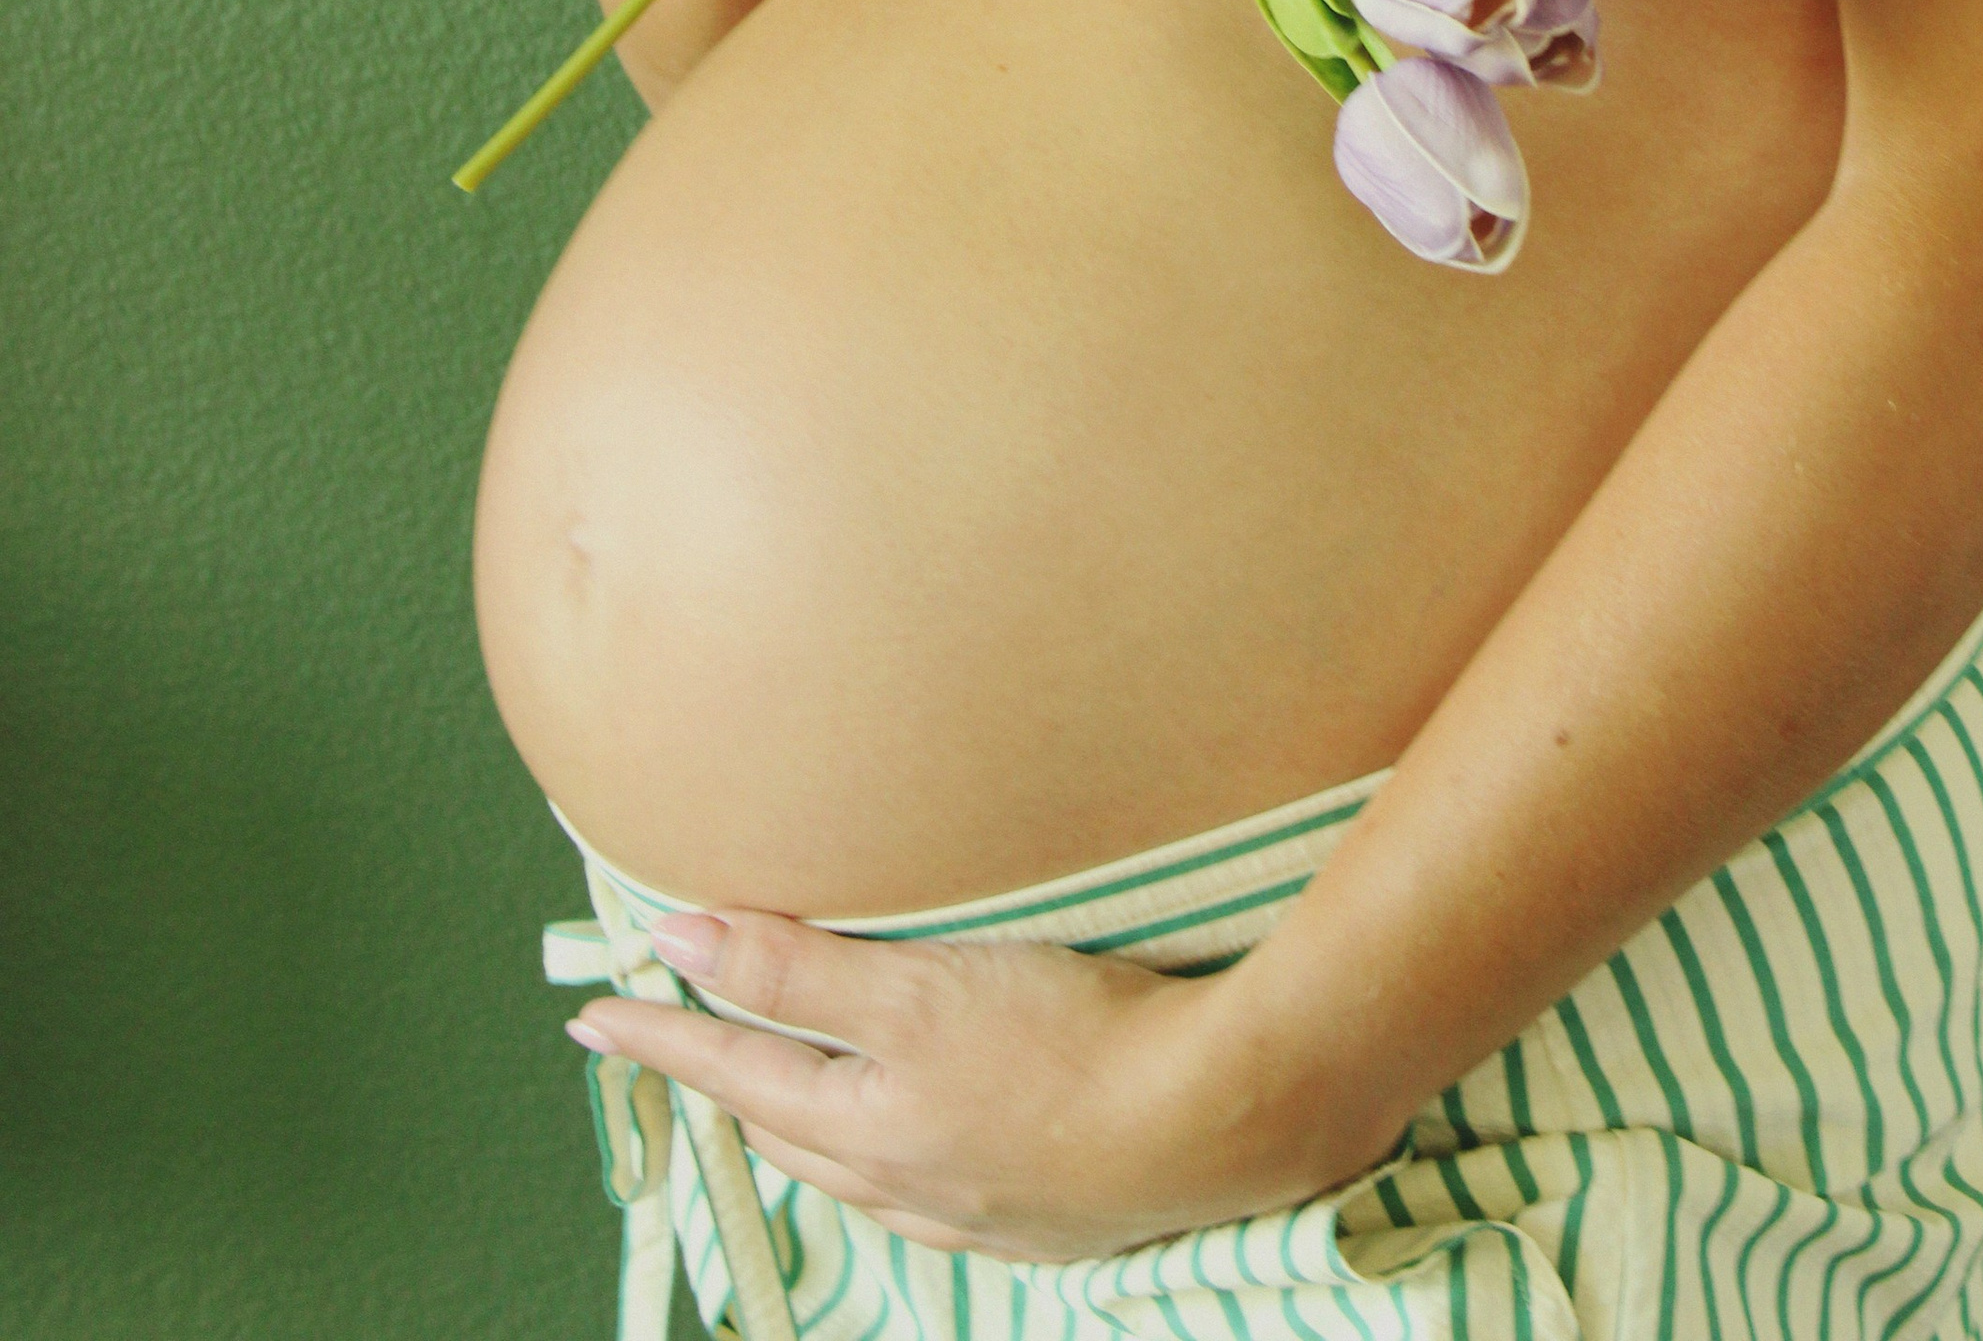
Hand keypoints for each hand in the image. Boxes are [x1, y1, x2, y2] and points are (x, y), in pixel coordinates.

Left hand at [568, 907, 1378, 1260]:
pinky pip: (920, 1193)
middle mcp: (903, 1180)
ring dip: (796, 1123)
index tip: (595, 1012)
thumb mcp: (918, 990)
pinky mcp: (1038, 1212)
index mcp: (864, 1124)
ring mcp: (971, 1207)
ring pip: (849, 1166)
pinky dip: (879, 1161)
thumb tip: (677, 940)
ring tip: (769, 1091)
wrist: (1217, 1118)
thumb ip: (795, 968)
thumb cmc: (1070, 1043)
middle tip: (674, 1038)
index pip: (733, 1069)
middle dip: (722, 1078)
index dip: (664, 1032)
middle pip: (781, 1125)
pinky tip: (901, 1148)